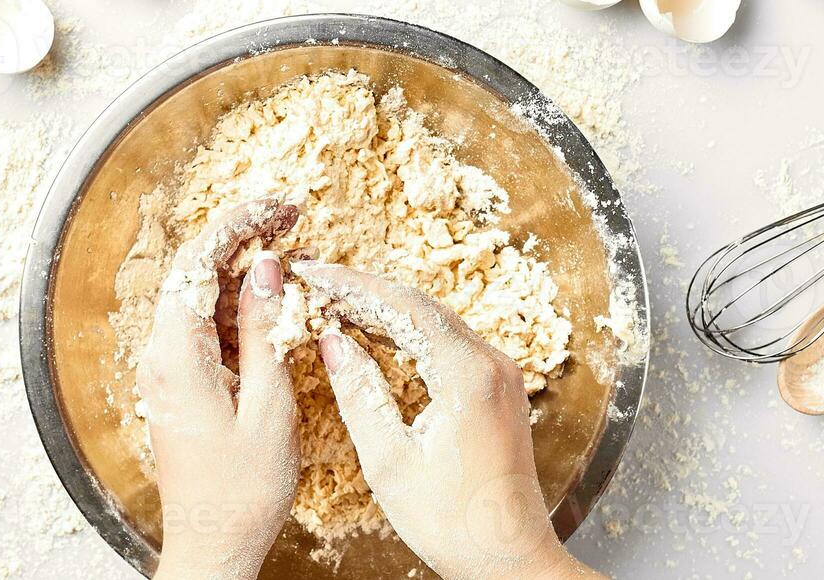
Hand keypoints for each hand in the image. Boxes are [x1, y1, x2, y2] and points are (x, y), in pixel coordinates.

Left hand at [141, 198, 301, 579]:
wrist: (212, 548)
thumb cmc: (241, 491)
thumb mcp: (268, 404)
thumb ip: (264, 328)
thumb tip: (266, 266)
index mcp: (177, 353)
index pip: (197, 260)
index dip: (239, 222)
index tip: (279, 204)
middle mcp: (162, 353)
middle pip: (196, 270)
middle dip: (243, 235)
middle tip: (292, 215)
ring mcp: (170, 368)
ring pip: (202, 295)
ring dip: (244, 267)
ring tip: (293, 247)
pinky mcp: (183, 383)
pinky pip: (207, 325)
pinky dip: (239, 303)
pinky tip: (274, 297)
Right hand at [294, 262, 604, 579]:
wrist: (511, 560)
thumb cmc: (452, 522)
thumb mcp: (389, 460)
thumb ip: (359, 392)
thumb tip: (332, 340)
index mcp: (466, 375)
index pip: (402, 307)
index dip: (351, 285)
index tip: (312, 272)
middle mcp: (492, 363)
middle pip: (420, 305)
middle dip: (365, 291)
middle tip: (317, 282)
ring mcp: (501, 374)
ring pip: (435, 320)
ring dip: (387, 309)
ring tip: (337, 302)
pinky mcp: (500, 388)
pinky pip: (449, 343)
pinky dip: (409, 332)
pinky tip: (377, 335)